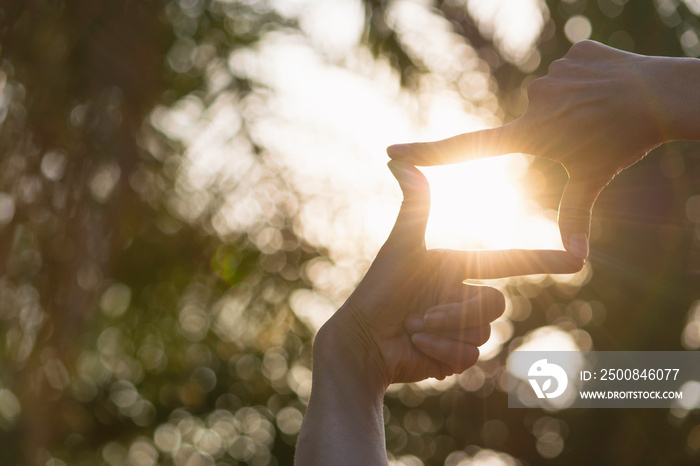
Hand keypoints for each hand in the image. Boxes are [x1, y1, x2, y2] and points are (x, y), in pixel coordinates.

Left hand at [318, 160, 582, 389]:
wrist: (362, 341)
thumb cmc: (378, 291)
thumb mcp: (402, 247)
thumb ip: (413, 206)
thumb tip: (397, 160)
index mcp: (459, 267)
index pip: (511, 262)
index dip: (544, 261)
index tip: (577, 258)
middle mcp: (465, 295)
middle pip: (496, 304)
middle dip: (457, 312)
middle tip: (420, 316)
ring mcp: (463, 327)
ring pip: (484, 332)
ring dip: (445, 333)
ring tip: (413, 330)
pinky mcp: (457, 355)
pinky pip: (470, 355)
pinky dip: (441, 353)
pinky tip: (416, 348)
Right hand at [387, 41, 691, 258]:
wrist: (663, 96)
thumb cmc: (624, 144)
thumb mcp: (593, 181)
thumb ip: (575, 217)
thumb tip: (575, 261)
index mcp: (531, 136)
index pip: (466, 148)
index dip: (427, 152)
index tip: (393, 151)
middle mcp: (534, 102)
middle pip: (534, 119)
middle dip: (556, 126)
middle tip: (587, 131)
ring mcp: (553, 72)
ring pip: (555, 92)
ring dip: (573, 102)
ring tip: (600, 109)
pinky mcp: (574, 50)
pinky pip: (571, 67)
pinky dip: (586, 77)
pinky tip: (606, 85)